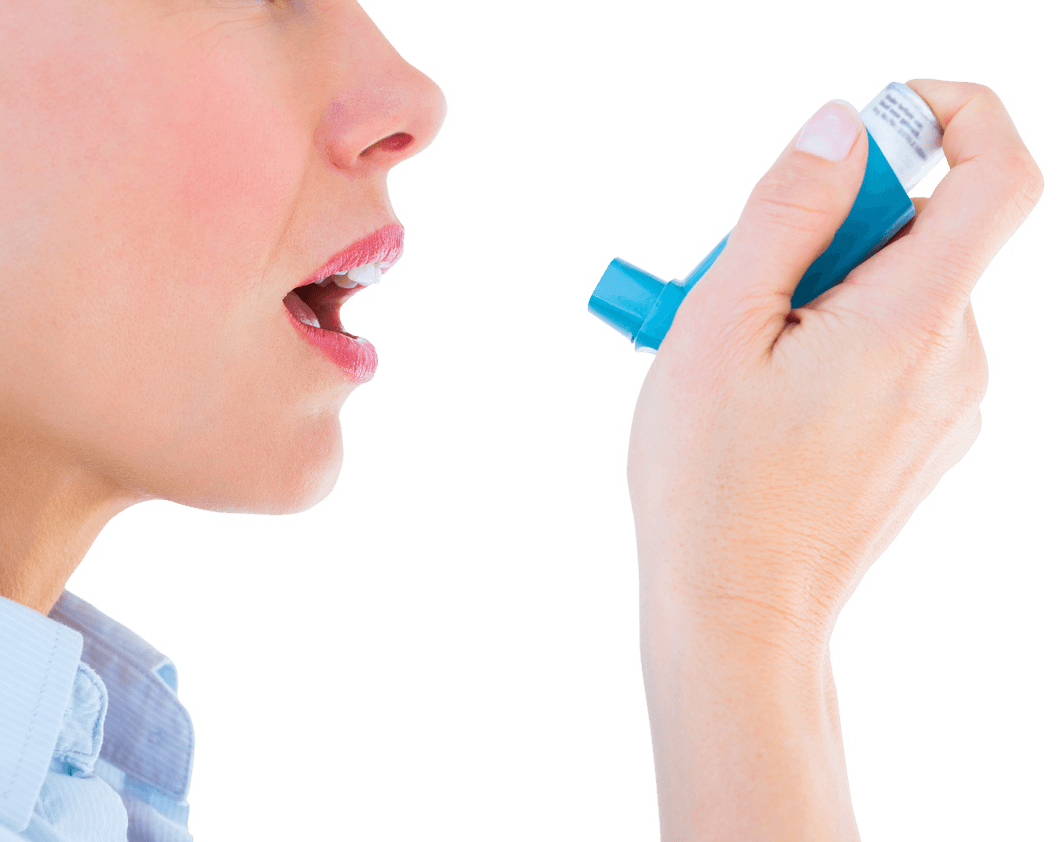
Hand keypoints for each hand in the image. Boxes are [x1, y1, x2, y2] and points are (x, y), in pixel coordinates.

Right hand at [628, 79, 1043, 839]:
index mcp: (909, 322)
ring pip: (895, 295)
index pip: (994, 175)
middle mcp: (952, 361)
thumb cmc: (710, 486)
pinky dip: (834, 340)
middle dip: (828, 229)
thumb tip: (840, 129)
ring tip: (739, 357)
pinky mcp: (923, 439)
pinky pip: (893, 350)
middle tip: (739, 283)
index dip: (948, 118)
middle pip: (920, 234)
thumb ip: (786, 213)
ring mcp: (945, 407)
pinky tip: (768, 394)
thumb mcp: (717, 327)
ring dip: (817, 291)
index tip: (872, 128)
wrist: (738, 615)